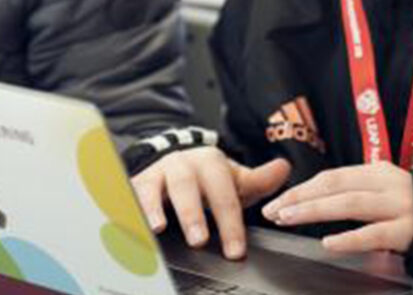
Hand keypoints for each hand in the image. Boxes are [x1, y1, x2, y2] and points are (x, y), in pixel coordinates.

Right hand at [132, 147, 290, 260]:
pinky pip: (129, 194)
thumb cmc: (208, 178)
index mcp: (209, 163)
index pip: (223, 193)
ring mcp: (156, 173)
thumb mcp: (234, 179)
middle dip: (192, 212)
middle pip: (186, 186)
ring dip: (155, 207)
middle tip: (199, 239)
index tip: (235, 251)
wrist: (174, 161)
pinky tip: (129, 222)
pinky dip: (127, 207)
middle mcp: (181, 164)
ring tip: (156, 228)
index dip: (230, 222)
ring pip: (154, 187)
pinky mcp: (136, 183)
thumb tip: (284, 169)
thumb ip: (260, 180)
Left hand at [262, 162, 412, 253]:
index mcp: (374, 171)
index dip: (301, 188)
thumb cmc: (411, 207)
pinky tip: (328, 243)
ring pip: (349, 205)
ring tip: (289, 219)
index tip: (277, 200)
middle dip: (299, 198)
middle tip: (273, 211)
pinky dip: (349, 238)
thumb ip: (353, 190)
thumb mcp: (382, 189)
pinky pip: (374, 234)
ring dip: (314, 211)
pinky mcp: (409, 231)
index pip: (330, 177)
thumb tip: (311, 197)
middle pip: (333, 186)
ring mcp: (397, 206)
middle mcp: (384, 184)